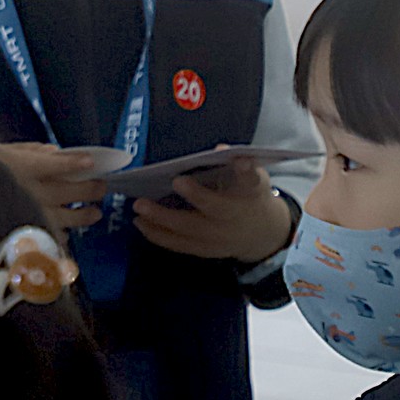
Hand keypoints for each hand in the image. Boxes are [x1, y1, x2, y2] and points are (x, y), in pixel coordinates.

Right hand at [0, 142, 108, 230]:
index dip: (81, 162)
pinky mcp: (30, 235)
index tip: (92, 162)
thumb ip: (29, 151)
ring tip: (94, 212)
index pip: (64, 164)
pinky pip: (54, 237)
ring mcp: (33, 216)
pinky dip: (63, 234)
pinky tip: (66, 232)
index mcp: (26, 168)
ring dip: (87, 214)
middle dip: (93, 187)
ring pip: (72, 217)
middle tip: (100, 186)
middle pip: (75, 189)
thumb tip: (54, 152)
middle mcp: (34, 192)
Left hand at [133, 156, 295, 263]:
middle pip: (210, 210)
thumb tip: (220, 149)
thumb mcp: (253, 177)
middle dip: (186, 201)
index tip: (239, 160)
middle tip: (162, 190)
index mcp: (249, 195)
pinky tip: (141, 224)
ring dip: (160, 221)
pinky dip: (158, 235)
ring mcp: (218, 238)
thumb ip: (240, 165)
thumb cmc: (250, 196)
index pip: (249, 181)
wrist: (260, 233)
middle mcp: (232, 219)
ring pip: (187, 231)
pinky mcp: (205, 250)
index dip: (245, 170)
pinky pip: (179, 245)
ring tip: (138, 209)